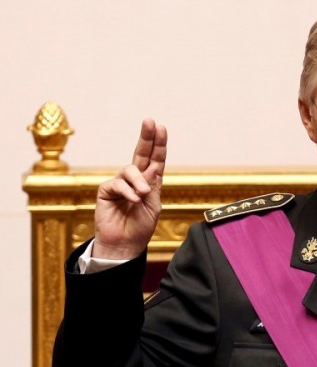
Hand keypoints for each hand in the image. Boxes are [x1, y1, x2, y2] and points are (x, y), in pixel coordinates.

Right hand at [92, 119, 167, 258]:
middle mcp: (135, 179)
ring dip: (139, 180)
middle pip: (141, 153)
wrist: (125, 244)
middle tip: (149, 122)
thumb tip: (152, 167)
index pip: (155, 159)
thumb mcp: (154, 205)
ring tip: (144, 194)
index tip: (161, 128)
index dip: (159, 144)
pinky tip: (134, 200)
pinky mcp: (106, 191)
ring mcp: (120, 184)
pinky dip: (128, 191)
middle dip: (146, 137)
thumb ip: (154, 186)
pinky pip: (117, 184)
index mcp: (150, 182)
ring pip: (130, 169)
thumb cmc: (140, 227)